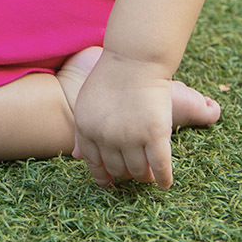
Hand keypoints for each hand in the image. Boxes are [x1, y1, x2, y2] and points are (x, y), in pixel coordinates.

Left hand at [72, 52, 174, 188]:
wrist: (134, 58)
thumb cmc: (112, 77)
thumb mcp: (87, 103)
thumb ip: (84, 130)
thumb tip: (75, 156)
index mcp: (86, 128)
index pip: (94, 164)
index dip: (104, 176)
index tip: (111, 183)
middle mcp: (106, 136)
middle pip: (118, 170)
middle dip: (127, 174)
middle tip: (136, 172)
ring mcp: (131, 137)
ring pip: (139, 172)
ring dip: (146, 176)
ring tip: (151, 174)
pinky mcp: (155, 134)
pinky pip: (161, 167)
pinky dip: (164, 178)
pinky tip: (166, 181)